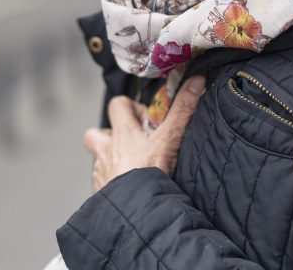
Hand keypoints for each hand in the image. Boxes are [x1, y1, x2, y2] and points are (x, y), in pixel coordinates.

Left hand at [83, 75, 205, 191]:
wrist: (136, 212)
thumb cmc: (150, 173)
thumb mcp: (170, 138)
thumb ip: (183, 109)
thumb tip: (197, 80)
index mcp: (122, 133)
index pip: (117, 105)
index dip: (130, 108)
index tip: (147, 120)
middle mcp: (106, 151)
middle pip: (94, 134)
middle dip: (108, 136)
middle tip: (129, 144)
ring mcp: (101, 173)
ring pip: (99, 160)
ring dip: (111, 161)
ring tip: (132, 169)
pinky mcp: (100, 194)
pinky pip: (102, 185)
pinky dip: (112, 185)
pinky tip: (129, 190)